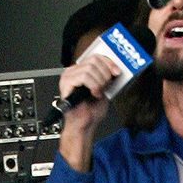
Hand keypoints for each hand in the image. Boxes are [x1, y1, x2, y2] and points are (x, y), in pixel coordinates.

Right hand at [58, 55, 120, 171]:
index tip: (116, 71)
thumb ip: (106, 77)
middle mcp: (73, 72)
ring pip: (90, 69)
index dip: (108, 62)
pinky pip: (84, 77)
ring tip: (98, 92)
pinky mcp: (66, 83)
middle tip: (105, 85)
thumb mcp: (103, 89)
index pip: (95, 57)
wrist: (84, 125)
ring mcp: (68, 77)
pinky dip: (93, 86)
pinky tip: (94, 94)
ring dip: (99, 82)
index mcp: (80, 71)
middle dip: (104, 74)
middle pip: (93, 60)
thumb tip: (115, 69)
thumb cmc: (91, 111)